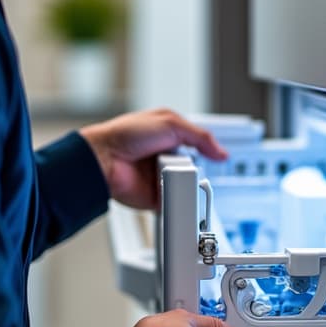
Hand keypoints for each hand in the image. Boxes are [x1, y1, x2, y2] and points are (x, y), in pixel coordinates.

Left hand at [80, 109, 227, 208]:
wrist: (105, 159)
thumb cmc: (127, 135)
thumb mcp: (171, 123)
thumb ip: (200, 137)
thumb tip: (220, 153)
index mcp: (169, 137)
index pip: (197, 147)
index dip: (207, 152)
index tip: (217, 158)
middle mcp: (165, 158)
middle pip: (193, 169)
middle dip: (193, 169)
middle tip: (185, 165)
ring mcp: (160, 179)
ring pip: (185, 187)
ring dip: (183, 183)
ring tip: (171, 173)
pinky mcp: (155, 198)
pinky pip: (173, 202)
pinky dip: (176, 200)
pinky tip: (172, 190)